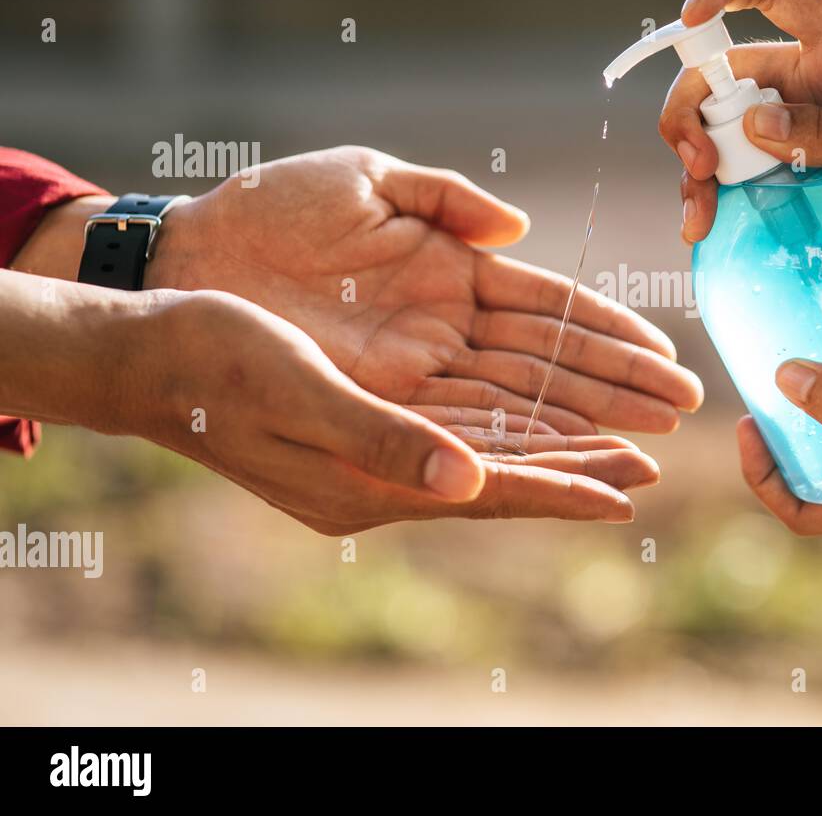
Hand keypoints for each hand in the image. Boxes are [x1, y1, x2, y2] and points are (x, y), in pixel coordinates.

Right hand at [123, 288, 655, 532]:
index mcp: (366, 482)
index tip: (628, 490)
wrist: (148, 354)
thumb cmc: (214, 363)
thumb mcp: (299, 393)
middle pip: (501, 479)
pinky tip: (534, 427)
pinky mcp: (363, 433)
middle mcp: (378, 480)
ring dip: (551, 452)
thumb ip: (383, 440)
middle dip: (575, 471)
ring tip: (615, 447)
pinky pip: (455, 437)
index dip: (561, 489)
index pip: (488, 490)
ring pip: (486, 458)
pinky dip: (505, 434)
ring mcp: (371, 461)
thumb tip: (469, 479)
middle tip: (650, 465)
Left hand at [145, 146, 702, 434]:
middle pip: (550, 364)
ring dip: (583, 429)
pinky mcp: (381, 407)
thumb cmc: (270, 209)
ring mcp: (417, 374)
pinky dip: (517, 452)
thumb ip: (443, 198)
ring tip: (646, 451)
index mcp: (451, 271)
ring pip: (519, 406)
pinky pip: (463, 434)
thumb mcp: (364, 180)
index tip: (665, 349)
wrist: (186, 258)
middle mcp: (446, 331)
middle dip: (618, 387)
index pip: (550, 305)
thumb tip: (517, 229)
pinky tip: (569, 466)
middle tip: (686, 405)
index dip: (608, 328)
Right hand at [659, 0, 821, 291]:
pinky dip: (719, 202)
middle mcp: (812, 79)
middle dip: (691, 113)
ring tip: (698, 221)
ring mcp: (802, 128)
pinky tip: (710, 233)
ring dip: (697, 171)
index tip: (689, 18)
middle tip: (699, 167)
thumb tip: (754, 127)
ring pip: (723, 134)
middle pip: (722, 74)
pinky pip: (744, 179)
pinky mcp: (802, 172)